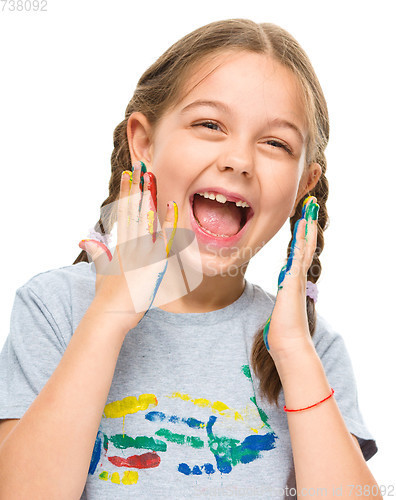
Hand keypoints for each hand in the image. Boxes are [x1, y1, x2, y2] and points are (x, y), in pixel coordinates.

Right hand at [78, 162, 177, 330]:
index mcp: (119, 245)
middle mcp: (129, 245)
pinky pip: (163, 238)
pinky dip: (168, 222)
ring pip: (146, 218)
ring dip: (149, 197)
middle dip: (136, 187)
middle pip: (133, 210)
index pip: (123, 213)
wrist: (110, 313)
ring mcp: (141, 252)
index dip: (125, 193)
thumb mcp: (101, 272)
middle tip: (141, 166)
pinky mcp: (152, 262)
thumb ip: (97, 253)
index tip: (128, 176)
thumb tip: (85, 240)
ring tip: (151, 177)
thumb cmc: (106, 297)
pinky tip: (172, 206)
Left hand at [263, 196, 318, 360]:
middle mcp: (299, 278)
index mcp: (294, 282)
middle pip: (306, 246)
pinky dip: (302, 240)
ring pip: (305, 247)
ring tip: (309, 209)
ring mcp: (298, 278)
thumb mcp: (279, 311)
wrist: (288, 344)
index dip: (302, 238)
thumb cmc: (282, 332)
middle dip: (308, 227)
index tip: (302, 222)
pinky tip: (303, 226)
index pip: (299, 255)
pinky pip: (299, 256)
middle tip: (310, 208)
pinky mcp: (294, 281)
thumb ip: (280, 303)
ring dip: (307, 228)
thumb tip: (280, 303)